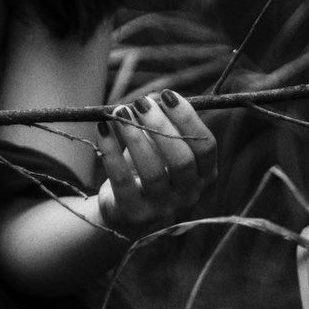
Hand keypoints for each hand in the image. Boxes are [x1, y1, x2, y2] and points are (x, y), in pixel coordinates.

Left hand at [94, 90, 216, 237]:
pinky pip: (122, 181)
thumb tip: (154, 97)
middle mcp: (188, 194)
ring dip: (135, 138)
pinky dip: (111, 152)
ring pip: (153, 173)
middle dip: (161, 127)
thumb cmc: (148, 167)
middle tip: (141, 103)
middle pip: (182, 161)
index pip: (206, 147)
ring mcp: (163, 207)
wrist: (123, 207)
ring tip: (120, 112)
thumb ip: (161, 122)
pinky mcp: (134, 213)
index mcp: (203, 174)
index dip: (189, 119)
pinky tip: (102, 129)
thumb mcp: (159, 144)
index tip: (168, 95)